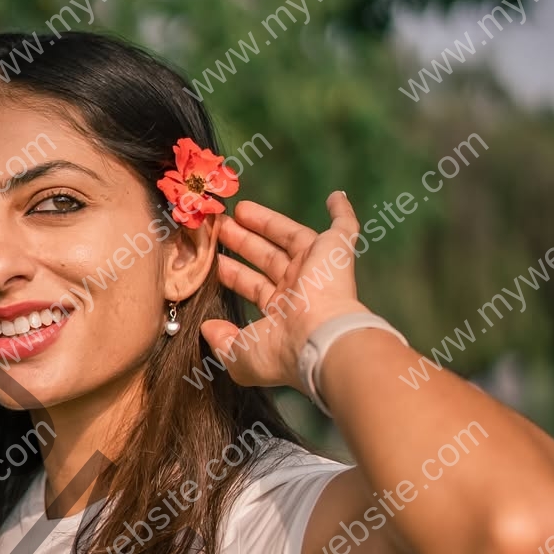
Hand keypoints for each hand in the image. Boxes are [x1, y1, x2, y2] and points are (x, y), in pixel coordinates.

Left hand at [200, 192, 369, 390]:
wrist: (319, 339)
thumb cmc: (281, 351)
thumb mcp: (241, 355)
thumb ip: (221, 342)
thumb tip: (207, 328)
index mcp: (282, 314)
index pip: (255, 288)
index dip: (235, 275)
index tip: (215, 261)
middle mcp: (300, 290)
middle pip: (268, 258)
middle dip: (244, 242)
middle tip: (222, 227)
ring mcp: (318, 268)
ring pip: (291, 237)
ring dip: (268, 222)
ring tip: (240, 209)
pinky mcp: (336, 250)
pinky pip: (345, 227)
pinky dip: (342, 212)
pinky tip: (336, 197)